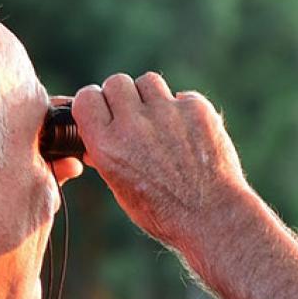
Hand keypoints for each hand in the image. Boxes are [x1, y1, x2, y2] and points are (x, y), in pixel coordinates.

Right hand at [72, 73, 249, 246]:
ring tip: (161, 123)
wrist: (212, 217)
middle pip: (116, 82)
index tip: (103, 110)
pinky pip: (182, 96)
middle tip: (134, 116)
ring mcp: (167, 113)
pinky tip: (189, 134)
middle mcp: (133, 125)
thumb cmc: (163, 212)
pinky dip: (183, 111)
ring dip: (151, 98)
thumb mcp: (122, 191)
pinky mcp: (196, 109)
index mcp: (107, 146)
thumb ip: (105, 160)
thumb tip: (93, 146)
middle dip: (122, 96)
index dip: (95, 102)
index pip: (86, 98)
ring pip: (148, 81)